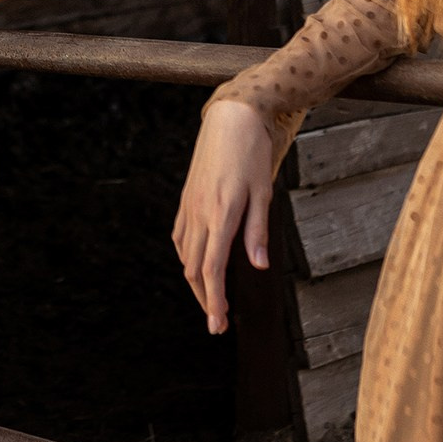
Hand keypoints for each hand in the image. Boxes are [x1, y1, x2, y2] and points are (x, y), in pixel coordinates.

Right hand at [172, 97, 279, 333]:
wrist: (231, 116)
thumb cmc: (252, 152)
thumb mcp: (263, 192)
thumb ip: (257, 231)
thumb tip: (258, 266)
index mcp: (221, 213)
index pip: (212, 269)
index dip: (214, 300)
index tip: (218, 324)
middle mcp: (200, 212)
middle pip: (194, 269)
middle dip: (205, 299)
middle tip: (218, 324)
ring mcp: (189, 205)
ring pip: (184, 255)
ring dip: (195, 281)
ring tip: (210, 299)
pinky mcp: (186, 197)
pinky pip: (179, 236)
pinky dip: (186, 257)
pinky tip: (195, 263)